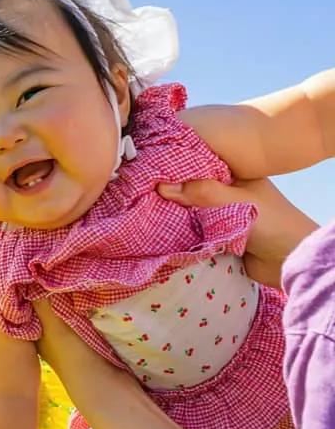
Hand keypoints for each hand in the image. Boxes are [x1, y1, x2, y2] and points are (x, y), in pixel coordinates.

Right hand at [156, 177, 317, 287]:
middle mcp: (225, 194)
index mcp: (233, 176)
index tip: (149, 169)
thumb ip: (200, 192)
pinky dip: (178, 234)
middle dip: (169, 194)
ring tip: (142, 211)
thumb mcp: (234, 200)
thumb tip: (161, 186)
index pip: (198, 166)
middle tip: (138, 193)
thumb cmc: (271, 222)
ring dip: (172, 216)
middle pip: (190, 191)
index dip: (175, 167)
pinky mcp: (215, 238)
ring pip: (188, 213)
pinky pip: (191, 233)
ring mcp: (219, 216)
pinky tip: (157, 231)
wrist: (290, 262)